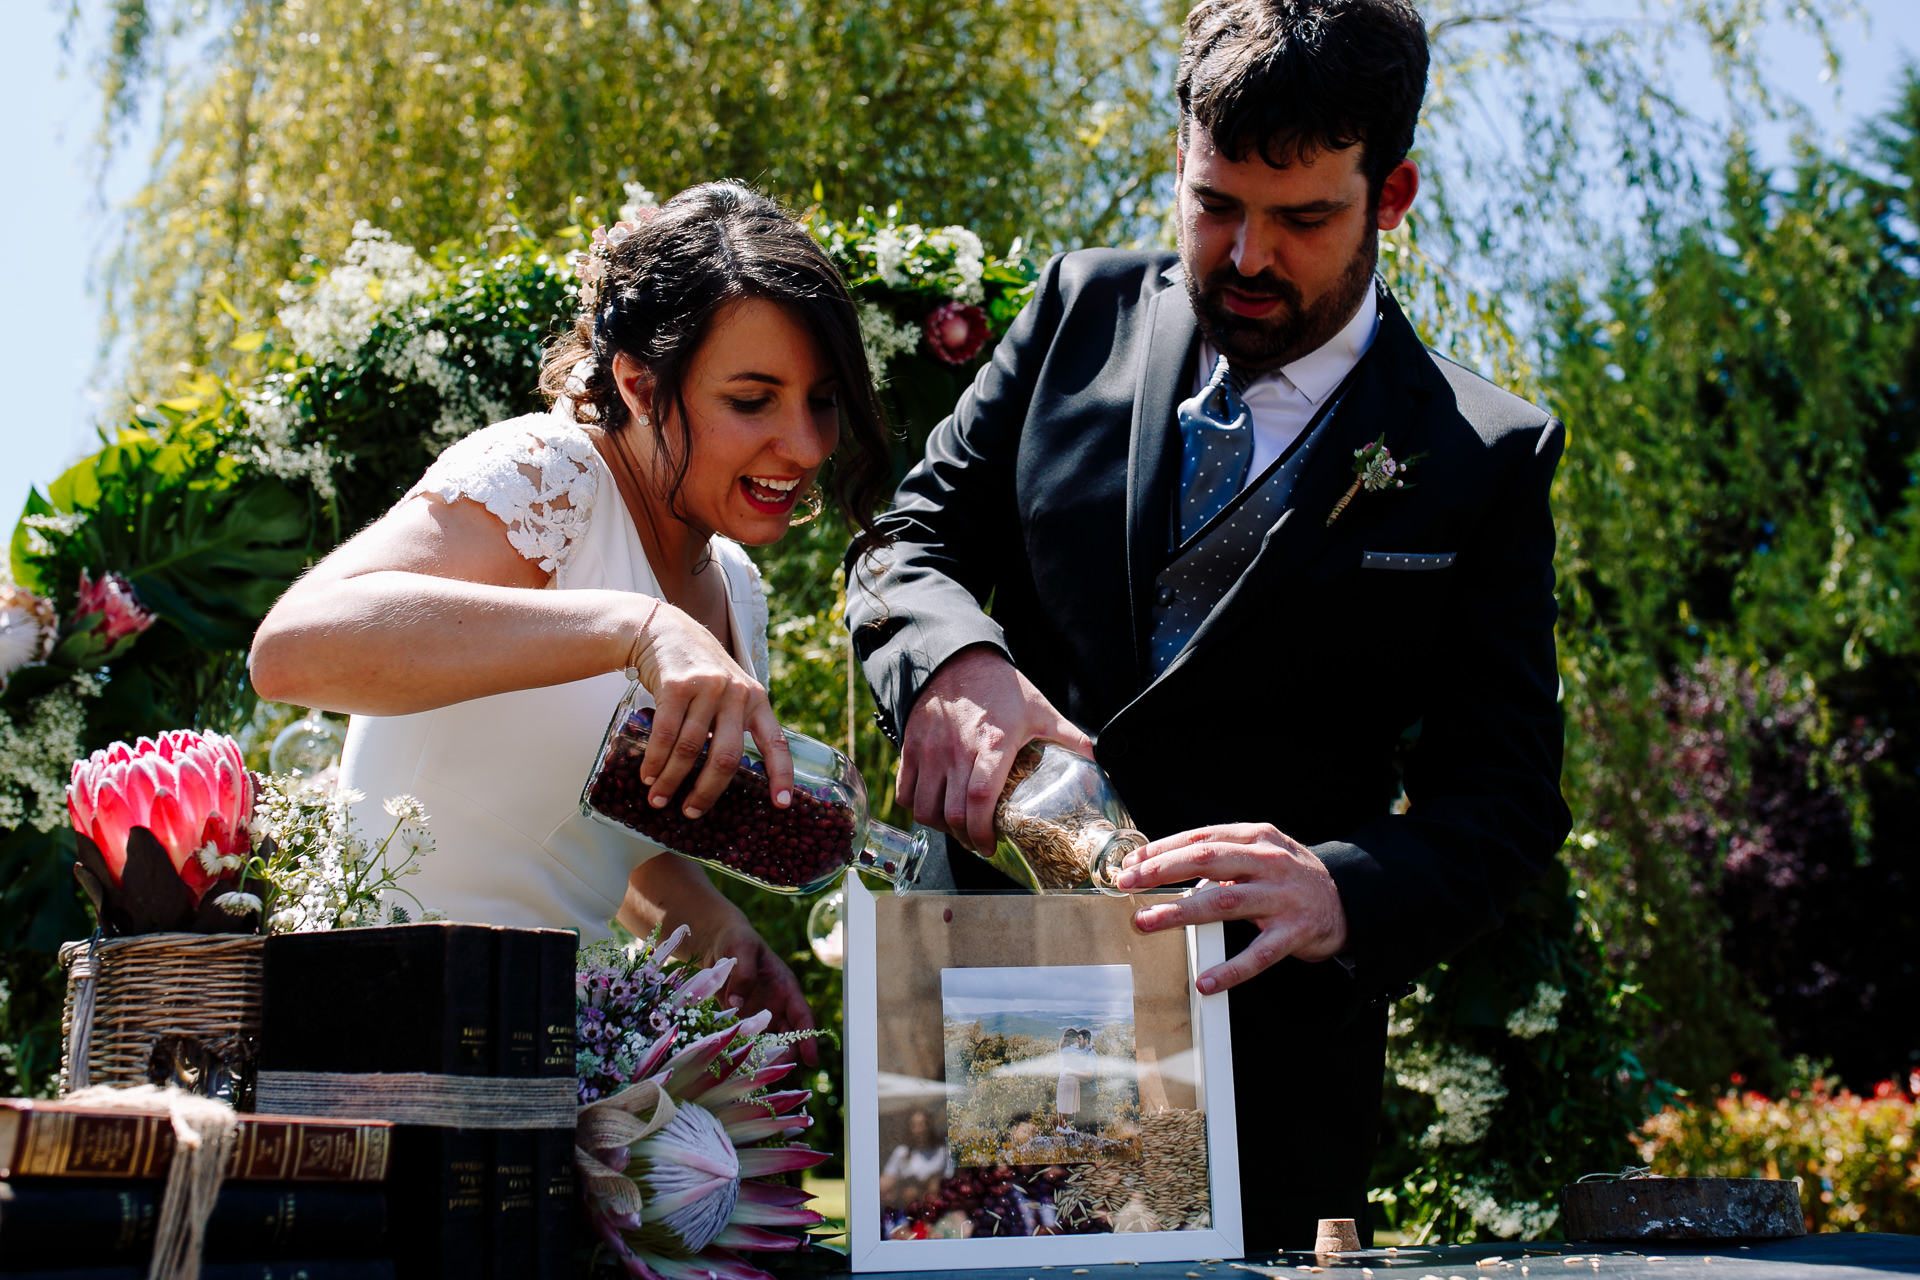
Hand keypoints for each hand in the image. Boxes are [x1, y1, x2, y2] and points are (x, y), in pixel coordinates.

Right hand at [631, 599, 794, 818]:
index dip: (781, 775)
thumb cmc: (699, 670)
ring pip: (691, 750)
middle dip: (708, 792)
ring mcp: (708, 688)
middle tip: (692, 812)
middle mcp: (737, 694)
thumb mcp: (730, 690)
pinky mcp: (677, 686)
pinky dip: (655, 761)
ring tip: (660, 799)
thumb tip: (728, 775)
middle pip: (727, 758)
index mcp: (756, 700)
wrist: (666, 631)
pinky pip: (666, 734)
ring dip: (672, 780)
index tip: (781, 804)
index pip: (776, 742)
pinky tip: (649, 775)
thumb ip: (735, 723)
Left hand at [703, 916, 820, 1067]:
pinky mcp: (741, 1020)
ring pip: (767, 1043)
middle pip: (787, 1037)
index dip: (808, 1038)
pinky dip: (743, 1052)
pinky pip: (745, 1041)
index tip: (811, 1060)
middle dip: (783, 1056)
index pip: (802, 1016)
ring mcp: (759, 1015)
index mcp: (785, 987)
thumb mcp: (741, 948)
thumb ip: (743, 973)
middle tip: (770, 1072)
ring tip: (751, 1075)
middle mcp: (776, 1005)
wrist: (718, 944)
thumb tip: (737, 1004)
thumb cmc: (736, 940)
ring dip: (762, 1058)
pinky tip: (734, 1066)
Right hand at [897, 643, 1094, 851]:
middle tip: (979, 842)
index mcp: (992, 745)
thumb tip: (1098, 764)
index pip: (980, 799)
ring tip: (957, 827)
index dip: (983, 831)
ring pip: (925, 808)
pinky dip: (916, 807)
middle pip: (951, 813)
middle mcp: (956, 751)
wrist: (955, 657)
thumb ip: (1070, 738)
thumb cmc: (1000, 686)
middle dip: (965, 838)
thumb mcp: (1040, 709)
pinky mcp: (910, 747)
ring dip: (941, 827)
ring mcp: (929, 750)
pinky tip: (934, 807)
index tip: (992, 845)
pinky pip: (905, 791)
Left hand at [1114, 823, 1349, 993]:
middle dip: (1160, 872)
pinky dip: (1230, 970)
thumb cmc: (1291, 877)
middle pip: (1204, 861)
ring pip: (1221, 902)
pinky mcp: (1294, 932)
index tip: (1131, 864)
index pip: (1200, 838)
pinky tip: (1205, 981)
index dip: (1162, 850)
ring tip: (1146, 922)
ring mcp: (1281, 898)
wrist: (1348, 902)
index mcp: (1257, 838)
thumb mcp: (1262, 853)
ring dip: (1178, 913)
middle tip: (1127, 885)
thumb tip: (1165, 869)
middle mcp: (1269, 862)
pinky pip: (1257, 955)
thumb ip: (1222, 857)